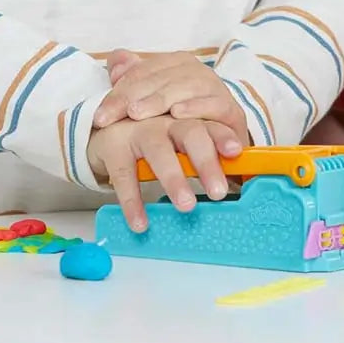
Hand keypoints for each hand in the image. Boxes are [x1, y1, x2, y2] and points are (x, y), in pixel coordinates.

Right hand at [87, 115, 242, 231]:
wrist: (105, 126)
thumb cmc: (154, 137)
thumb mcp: (180, 140)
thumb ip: (206, 155)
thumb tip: (238, 183)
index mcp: (189, 118)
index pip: (212, 124)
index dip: (224, 136)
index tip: (236, 152)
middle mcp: (167, 120)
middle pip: (191, 134)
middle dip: (206, 162)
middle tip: (218, 192)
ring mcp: (140, 131)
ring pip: (160, 152)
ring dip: (174, 180)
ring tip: (187, 206)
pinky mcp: (114, 147)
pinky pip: (124, 176)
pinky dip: (132, 202)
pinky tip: (140, 223)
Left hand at [93, 51, 248, 142]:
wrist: (218, 147)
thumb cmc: (182, 124)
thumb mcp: (153, 105)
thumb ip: (134, 81)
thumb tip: (116, 60)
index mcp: (177, 65)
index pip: (142, 72)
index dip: (118, 92)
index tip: (99, 117)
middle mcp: (198, 73)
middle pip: (162, 78)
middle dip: (134, 97)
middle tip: (112, 118)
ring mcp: (217, 90)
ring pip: (187, 86)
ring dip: (161, 99)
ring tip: (138, 114)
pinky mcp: (233, 111)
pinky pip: (216, 104)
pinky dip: (197, 107)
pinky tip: (177, 114)